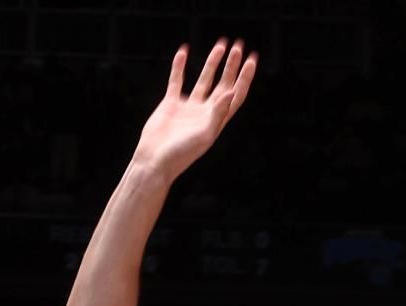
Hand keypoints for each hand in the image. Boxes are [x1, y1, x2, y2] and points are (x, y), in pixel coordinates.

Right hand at [131, 39, 257, 180]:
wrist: (154, 160)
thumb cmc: (180, 154)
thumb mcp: (204, 135)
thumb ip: (218, 113)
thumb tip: (230, 92)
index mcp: (217, 120)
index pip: (236, 94)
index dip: (245, 78)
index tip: (251, 60)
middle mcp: (205, 112)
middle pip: (223, 84)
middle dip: (231, 66)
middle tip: (238, 47)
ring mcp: (188, 107)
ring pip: (204, 80)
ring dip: (212, 63)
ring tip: (221, 45)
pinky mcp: (170, 104)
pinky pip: (176, 81)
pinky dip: (179, 66)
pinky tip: (183, 52)